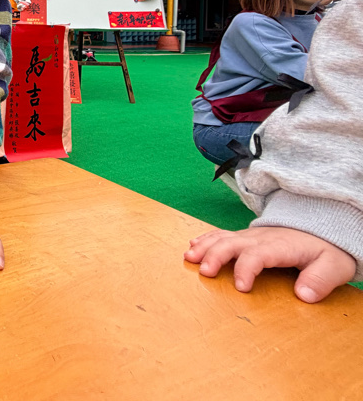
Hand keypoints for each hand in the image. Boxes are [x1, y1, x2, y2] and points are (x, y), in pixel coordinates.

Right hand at [184, 226, 356, 302]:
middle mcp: (261, 238)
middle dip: (216, 256)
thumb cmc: (326, 250)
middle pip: (233, 243)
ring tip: (189, 258)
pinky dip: (205, 238)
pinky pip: (222, 234)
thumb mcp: (335, 266)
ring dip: (205, 246)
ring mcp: (252, 236)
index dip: (246, 270)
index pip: (258, 255)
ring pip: (223, 237)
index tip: (241, 288)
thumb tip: (303, 295)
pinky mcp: (246, 237)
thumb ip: (321, 280)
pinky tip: (193, 245)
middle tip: (205, 272)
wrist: (323, 229)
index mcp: (280, 246)